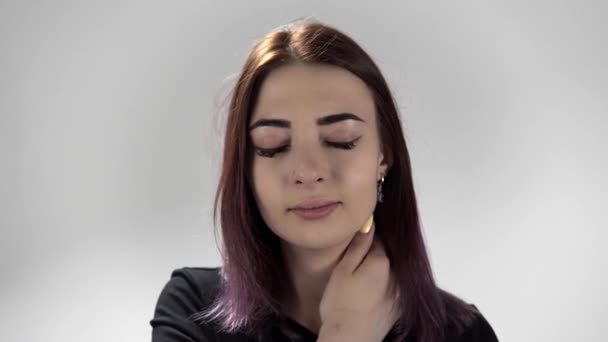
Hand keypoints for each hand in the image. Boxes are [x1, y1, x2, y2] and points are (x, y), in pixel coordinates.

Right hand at [318, 216, 400, 341]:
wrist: (350, 339)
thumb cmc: (341, 305)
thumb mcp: (343, 270)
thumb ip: (358, 246)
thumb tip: (369, 224)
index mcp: (382, 261)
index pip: (377, 239)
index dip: (364, 239)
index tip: (354, 245)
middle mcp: (396, 275)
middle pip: (385, 256)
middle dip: (372, 256)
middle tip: (353, 267)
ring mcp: (399, 293)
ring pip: (389, 273)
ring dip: (378, 273)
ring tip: (359, 284)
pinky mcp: (397, 308)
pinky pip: (392, 289)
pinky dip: (382, 289)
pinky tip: (367, 296)